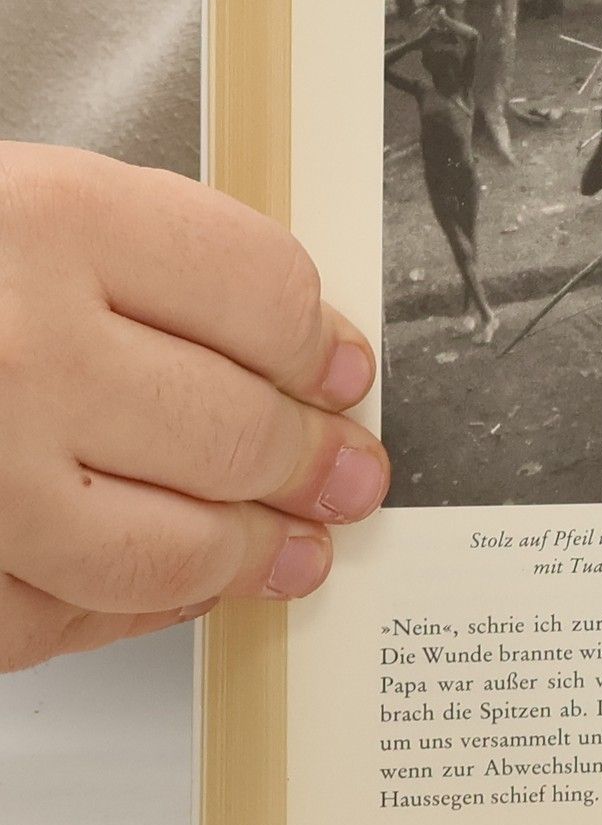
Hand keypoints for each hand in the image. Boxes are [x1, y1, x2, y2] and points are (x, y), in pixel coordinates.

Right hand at [0, 146, 387, 671]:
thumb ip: (144, 256)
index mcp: (41, 221)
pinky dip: (139, 612)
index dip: (321, 344)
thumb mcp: (8, 202)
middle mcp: (11, 351)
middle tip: (346, 472)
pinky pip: (66, 622)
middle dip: (314, 461)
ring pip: (172, 550)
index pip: (264, 296)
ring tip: (293, 546)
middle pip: (239, 428)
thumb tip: (302, 346)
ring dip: (251, 555)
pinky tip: (174, 587)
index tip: (341, 370)